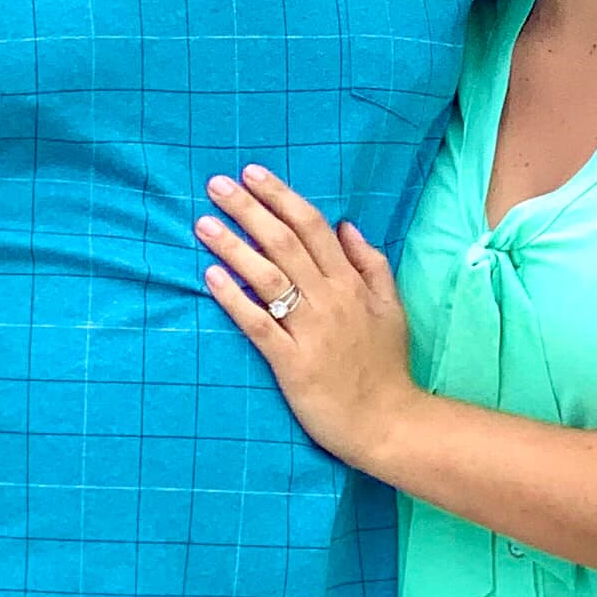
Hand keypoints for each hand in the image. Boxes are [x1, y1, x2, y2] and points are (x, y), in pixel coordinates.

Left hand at [196, 165, 417, 471]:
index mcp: (352, 283)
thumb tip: (347, 226)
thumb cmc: (386, 367)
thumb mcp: (392, 308)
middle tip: (216, 185)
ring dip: (233, 246)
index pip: (313, 227)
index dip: (280, 197)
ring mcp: (310, 331)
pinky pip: (258, 324)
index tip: (252, 174)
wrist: (387, 422)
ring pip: (268, 277)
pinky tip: (211, 277)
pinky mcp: (292, 363)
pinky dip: (234, 299)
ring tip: (204, 223)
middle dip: (248, 209)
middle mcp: (330, 300)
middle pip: (285, 242)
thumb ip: (372, 265)